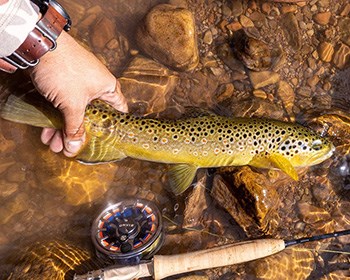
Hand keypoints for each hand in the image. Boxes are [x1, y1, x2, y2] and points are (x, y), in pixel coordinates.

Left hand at [29, 32, 127, 156]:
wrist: (39, 46)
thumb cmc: (64, 69)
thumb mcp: (72, 104)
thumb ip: (75, 128)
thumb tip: (75, 147)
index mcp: (108, 88)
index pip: (118, 112)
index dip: (113, 128)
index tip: (106, 142)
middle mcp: (97, 87)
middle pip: (92, 117)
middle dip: (78, 134)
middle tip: (69, 147)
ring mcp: (80, 85)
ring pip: (75, 113)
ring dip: (63, 129)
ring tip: (53, 143)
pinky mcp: (65, 84)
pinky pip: (64, 106)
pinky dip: (57, 118)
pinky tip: (47, 131)